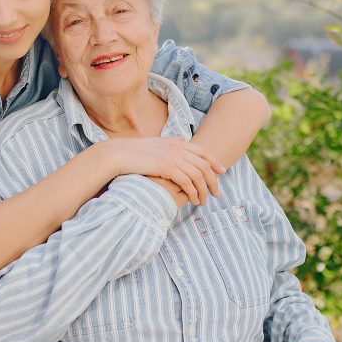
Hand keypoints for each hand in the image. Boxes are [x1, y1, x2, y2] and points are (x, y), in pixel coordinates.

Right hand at [107, 137, 224, 205]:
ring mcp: (173, 157)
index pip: (203, 152)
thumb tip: (181, 139)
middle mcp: (178, 148)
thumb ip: (171, 142)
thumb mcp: (156, 142)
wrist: (119, 154)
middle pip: (204, 165)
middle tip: (216, 194)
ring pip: (198, 175)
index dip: (215, 162)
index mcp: (177, 143)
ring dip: (203, 190)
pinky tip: (194, 200)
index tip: (222, 172)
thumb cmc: (135, 151)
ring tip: (203, 202)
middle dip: (213, 181)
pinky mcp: (166, 167)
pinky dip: (193, 192)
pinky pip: (187, 182)